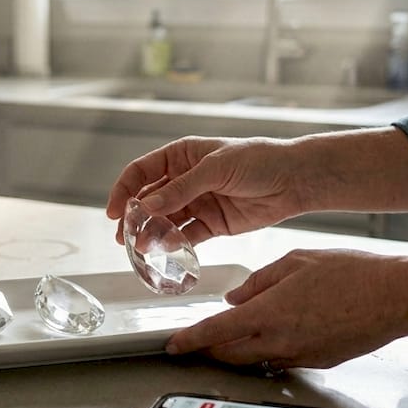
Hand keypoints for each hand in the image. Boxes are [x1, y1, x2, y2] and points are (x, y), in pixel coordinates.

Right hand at [105, 136, 320, 245]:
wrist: (293, 180)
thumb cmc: (258, 160)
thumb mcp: (216, 169)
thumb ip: (181, 189)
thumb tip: (148, 206)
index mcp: (181, 156)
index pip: (141, 172)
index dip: (124, 190)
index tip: (113, 211)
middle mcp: (185, 179)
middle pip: (149, 200)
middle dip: (133, 218)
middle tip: (123, 237)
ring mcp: (197, 202)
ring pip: (165, 221)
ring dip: (152, 234)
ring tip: (142, 249)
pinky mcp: (211, 224)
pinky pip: (186, 237)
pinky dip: (175, 245)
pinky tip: (166, 251)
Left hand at [165, 248, 407, 370]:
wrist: (398, 297)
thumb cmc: (353, 273)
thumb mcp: (297, 262)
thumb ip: (259, 282)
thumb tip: (236, 298)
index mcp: (269, 313)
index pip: (216, 333)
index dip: (189, 341)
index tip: (172, 345)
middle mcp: (281, 341)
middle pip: (229, 354)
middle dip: (210, 347)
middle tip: (199, 337)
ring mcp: (300, 356)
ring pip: (254, 359)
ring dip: (239, 349)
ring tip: (235, 331)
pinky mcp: (318, 362)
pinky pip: (282, 359)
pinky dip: (269, 349)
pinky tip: (277, 330)